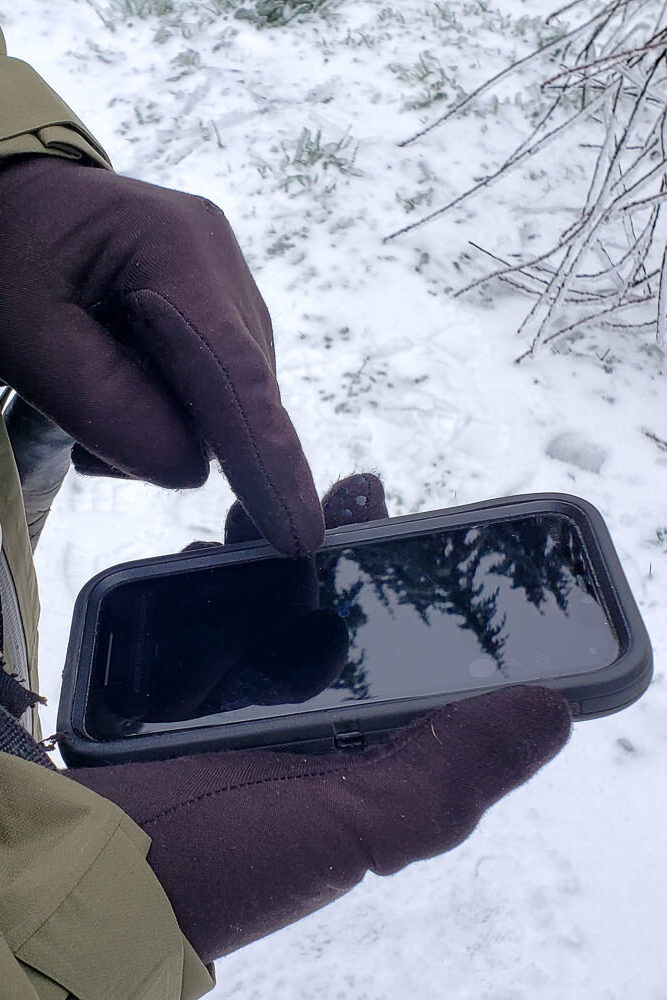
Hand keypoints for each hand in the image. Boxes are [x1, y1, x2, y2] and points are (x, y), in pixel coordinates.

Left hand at [0, 156, 321, 555]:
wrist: (13, 198)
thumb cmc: (6, 253)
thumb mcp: (24, 332)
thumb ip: (104, 405)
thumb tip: (190, 470)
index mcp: (175, 252)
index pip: (235, 375)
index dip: (267, 460)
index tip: (299, 536)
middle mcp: (222, 265)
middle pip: (235, 397)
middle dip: (172, 436)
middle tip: (87, 441)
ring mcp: (228, 283)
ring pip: (229, 399)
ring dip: (167, 423)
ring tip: (93, 394)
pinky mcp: (222, 305)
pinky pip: (219, 385)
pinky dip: (172, 407)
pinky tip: (125, 383)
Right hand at [68, 474, 571, 963]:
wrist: (90, 871)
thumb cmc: (230, 864)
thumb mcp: (362, 826)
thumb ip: (454, 773)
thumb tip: (554, 709)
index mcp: (354, 747)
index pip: (405, 653)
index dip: (419, 592)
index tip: (426, 528)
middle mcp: (300, 716)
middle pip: (336, 611)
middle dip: (347, 548)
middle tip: (355, 494)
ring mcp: (232, 693)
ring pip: (267, 600)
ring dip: (276, 548)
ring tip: (273, 510)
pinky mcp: (170, 679)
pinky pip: (198, 610)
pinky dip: (207, 573)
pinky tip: (207, 549)